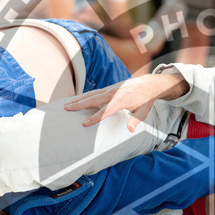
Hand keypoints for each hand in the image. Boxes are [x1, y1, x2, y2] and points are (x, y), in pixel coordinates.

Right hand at [62, 71, 189, 130]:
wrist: (148, 84)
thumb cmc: (145, 101)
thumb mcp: (143, 112)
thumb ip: (135, 121)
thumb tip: (130, 130)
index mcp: (121, 101)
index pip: (105, 111)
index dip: (95, 118)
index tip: (84, 124)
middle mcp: (113, 93)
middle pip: (93, 100)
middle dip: (79, 104)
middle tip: (66, 108)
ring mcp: (110, 89)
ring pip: (91, 95)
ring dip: (78, 99)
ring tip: (66, 104)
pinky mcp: (109, 88)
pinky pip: (94, 92)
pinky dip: (84, 96)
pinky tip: (76, 100)